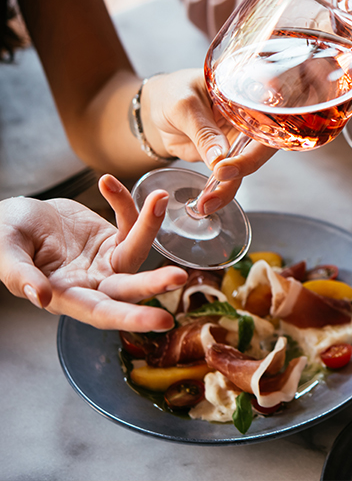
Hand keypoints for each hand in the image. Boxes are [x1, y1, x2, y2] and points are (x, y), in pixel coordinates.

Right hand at [0, 175, 186, 331]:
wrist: (12, 217)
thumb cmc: (3, 238)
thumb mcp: (4, 254)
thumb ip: (20, 275)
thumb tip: (40, 298)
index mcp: (67, 297)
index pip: (103, 313)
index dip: (132, 318)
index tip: (163, 322)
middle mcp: (94, 284)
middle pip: (131, 289)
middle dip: (155, 284)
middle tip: (180, 277)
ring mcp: (107, 261)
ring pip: (137, 250)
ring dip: (150, 226)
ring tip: (159, 199)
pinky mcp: (113, 238)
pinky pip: (129, 222)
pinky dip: (123, 203)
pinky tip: (107, 182)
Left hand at [141, 69, 275, 213]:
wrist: (156, 108)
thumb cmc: (172, 93)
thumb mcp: (183, 106)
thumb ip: (203, 131)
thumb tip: (220, 159)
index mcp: (248, 99)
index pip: (266, 124)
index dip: (255, 146)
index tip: (227, 163)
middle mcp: (251, 122)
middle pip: (260, 150)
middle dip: (242, 171)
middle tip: (219, 181)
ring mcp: (240, 142)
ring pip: (245, 169)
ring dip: (228, 188)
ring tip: (207, 203)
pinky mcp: (229, 159)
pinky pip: (231, 178)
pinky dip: (220, 192)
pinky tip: (206, 203)